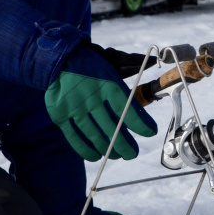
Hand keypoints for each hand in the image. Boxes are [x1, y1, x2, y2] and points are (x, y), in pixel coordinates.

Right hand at [45, 44, 157, 160]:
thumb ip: (131, 67)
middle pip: (112, 129)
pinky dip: (86, 150)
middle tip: (132, 153)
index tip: (150, 132)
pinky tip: (96, 155)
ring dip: (108, 150)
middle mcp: (92, 98)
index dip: (141, 125)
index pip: (128, 111)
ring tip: (117, 154)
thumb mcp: (112, 63)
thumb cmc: (91, 65)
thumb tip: (154, 61)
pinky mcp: (60, 115)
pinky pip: (75, 138)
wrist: (59, 59)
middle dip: (125, 145)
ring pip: (95, 136)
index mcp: (108, 85)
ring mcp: (75, 108)